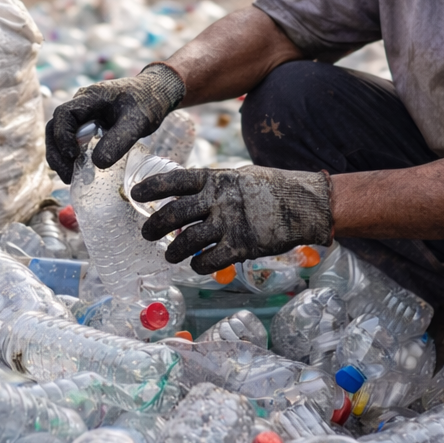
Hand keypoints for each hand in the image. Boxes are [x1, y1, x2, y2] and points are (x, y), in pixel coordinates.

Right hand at [45, 64, 185, 183]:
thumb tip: (98, 163)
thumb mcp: (138, 121)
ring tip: (69, 177)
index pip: (63, 115)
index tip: (73, 156)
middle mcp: (81, 105)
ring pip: (59, 134)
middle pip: (54, 127)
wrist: (157, 93)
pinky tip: (78, 170)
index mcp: (89, 98)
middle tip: (67, 176)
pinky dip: (70, 155)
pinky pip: (72, 139)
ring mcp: (83, 115)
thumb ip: (119, 140)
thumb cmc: (148, 102)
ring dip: (60, 156)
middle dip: (56, 152)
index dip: (62, 137)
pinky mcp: (88, 125)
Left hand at [131, 166, 332, 273]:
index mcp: (217, 179)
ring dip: (174, 251)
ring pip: (188, 241)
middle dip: (155, 226)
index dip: (154, 187)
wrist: (307, 204)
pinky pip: (211, 260)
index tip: (136, 194)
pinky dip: (199, 265)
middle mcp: (220, 200)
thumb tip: (191, 195)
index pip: (177, 180)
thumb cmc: (274, 188)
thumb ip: (216, 186)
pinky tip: (197, 265)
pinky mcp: (243, 245)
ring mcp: (231, 223)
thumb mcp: (241, 177)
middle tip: (147, 235)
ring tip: (171, 255)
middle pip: (175, 213)